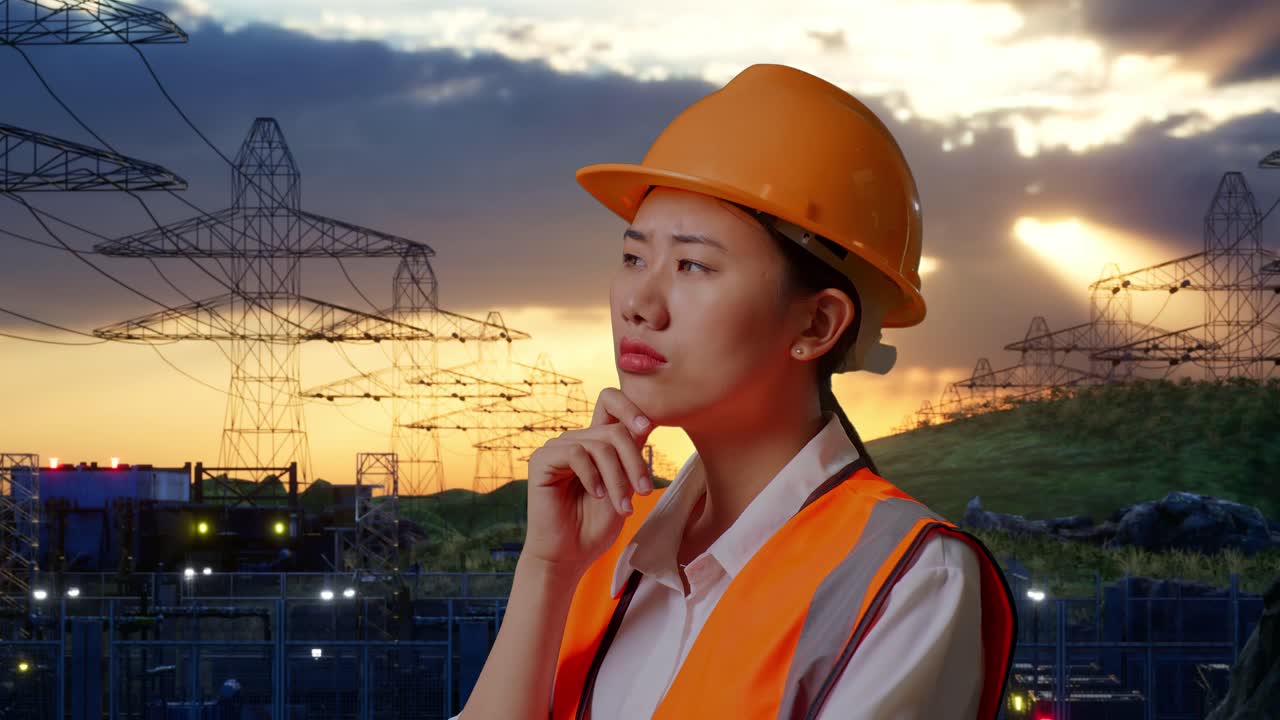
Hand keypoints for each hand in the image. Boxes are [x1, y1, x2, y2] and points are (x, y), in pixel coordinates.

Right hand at [522, 387, 656, 577]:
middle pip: (614, 430)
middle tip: (644, 493)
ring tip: (623, 507)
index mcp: (595, 442)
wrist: (569, 555)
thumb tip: (645, 423)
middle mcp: (576, 440)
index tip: (647, 428)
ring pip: (600, 445)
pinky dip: (592, 476)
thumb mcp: (624, 486)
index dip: (630, 406)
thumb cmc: (596, 526)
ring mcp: (558, 448)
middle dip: (634, 462)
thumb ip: (630, 455)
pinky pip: (576, 453)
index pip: (610, 402)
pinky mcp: (542, 460)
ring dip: (617, 478)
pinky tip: (596, 495)